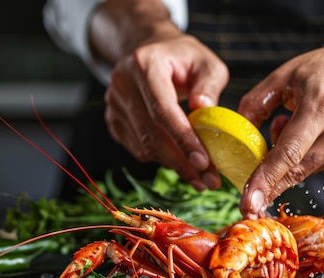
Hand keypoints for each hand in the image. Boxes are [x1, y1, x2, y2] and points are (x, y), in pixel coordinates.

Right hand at [104, 33, 228, 189]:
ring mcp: (113, 103)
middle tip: (207, 180)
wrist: (151, 50)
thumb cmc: (182, 58)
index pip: (162, 109)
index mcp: (144, 64)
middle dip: (181, 161)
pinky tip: (180, 160)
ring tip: (199, 176)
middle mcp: (122, 83)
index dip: (183, 139)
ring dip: (173, 165)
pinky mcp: (113, 120)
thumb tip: (205, 110)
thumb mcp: (206, 62)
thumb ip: (209, 85)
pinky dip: (160, 159)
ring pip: (144, 146)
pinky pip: (137, 148)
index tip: (203, 162)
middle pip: (151, 133)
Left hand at [238, 39, 323, 217]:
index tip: (249, 203)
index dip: (266, 180)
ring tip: (294, 124)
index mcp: (322, 105)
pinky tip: (313, 133)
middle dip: (269, 188)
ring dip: (289, 159)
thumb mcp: (284, 75)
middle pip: (297, 170)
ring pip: (306, 170)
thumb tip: (235, 136)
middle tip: (248, 205)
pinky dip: (307, 157)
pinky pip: (320, 167)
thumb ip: (255, 103)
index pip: (288, 152)